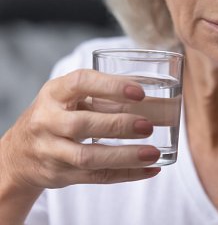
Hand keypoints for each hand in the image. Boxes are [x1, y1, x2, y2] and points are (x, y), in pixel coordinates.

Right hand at [1, 69, 160, 192]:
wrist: (19, 153)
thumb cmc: (57, 117)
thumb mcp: (70, 98)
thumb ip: (105, 97)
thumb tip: (157, 102)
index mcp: (54, 93)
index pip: (80, 83)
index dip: (111, 86)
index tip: (139, 92)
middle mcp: (47, 121)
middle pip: (82, 125)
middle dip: (118, 126)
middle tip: (148, 126)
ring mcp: (50, 151)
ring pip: (88, 157)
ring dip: (125, 156)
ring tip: (153, 153)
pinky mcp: (60, 175)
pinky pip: (96, 176)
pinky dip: (126, 174)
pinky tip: (150, 169)